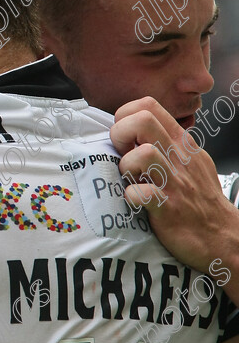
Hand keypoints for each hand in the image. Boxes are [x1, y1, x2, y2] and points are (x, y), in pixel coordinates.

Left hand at [110, 97, 238, 301]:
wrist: (222, 237)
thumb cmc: (199, 199)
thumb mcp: (189, 161)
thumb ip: (165, 142)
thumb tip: (132, 130)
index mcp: (181, 143)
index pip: (148, 105)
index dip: (125, 115)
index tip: (124, 137)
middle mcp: (179, 157)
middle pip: (142, 120)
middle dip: (120, 133)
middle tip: (121, 154)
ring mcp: (175, 182)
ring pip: (143, 154)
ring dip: (126, 165)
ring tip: (130, 178)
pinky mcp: (169, 208)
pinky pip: (141, 193)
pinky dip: (131, 196)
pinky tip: (135, 200)